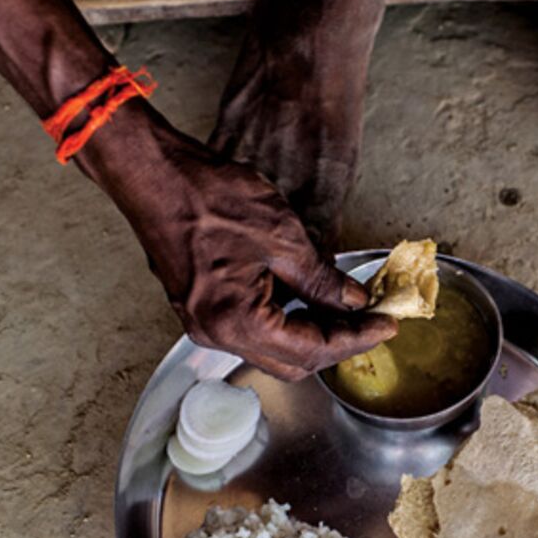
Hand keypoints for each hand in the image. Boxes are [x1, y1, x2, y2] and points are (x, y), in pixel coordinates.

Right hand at [79, 105, 396, 379]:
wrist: (152, 175)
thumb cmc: (208, 198)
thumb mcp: (282, 236)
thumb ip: (321, 279)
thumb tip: (352, 302)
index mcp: (238, 322)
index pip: (312, 350)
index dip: (355, 340)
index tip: (385, 325)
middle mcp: (216, 333)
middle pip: (291, 362)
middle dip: (335, 346)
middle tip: (369, 323)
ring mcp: (203, 323)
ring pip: (271, 350)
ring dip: (310, 336)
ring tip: (346, 311)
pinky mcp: (199, 308)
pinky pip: (250, 330)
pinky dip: (285, 322)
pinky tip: (307, 299)